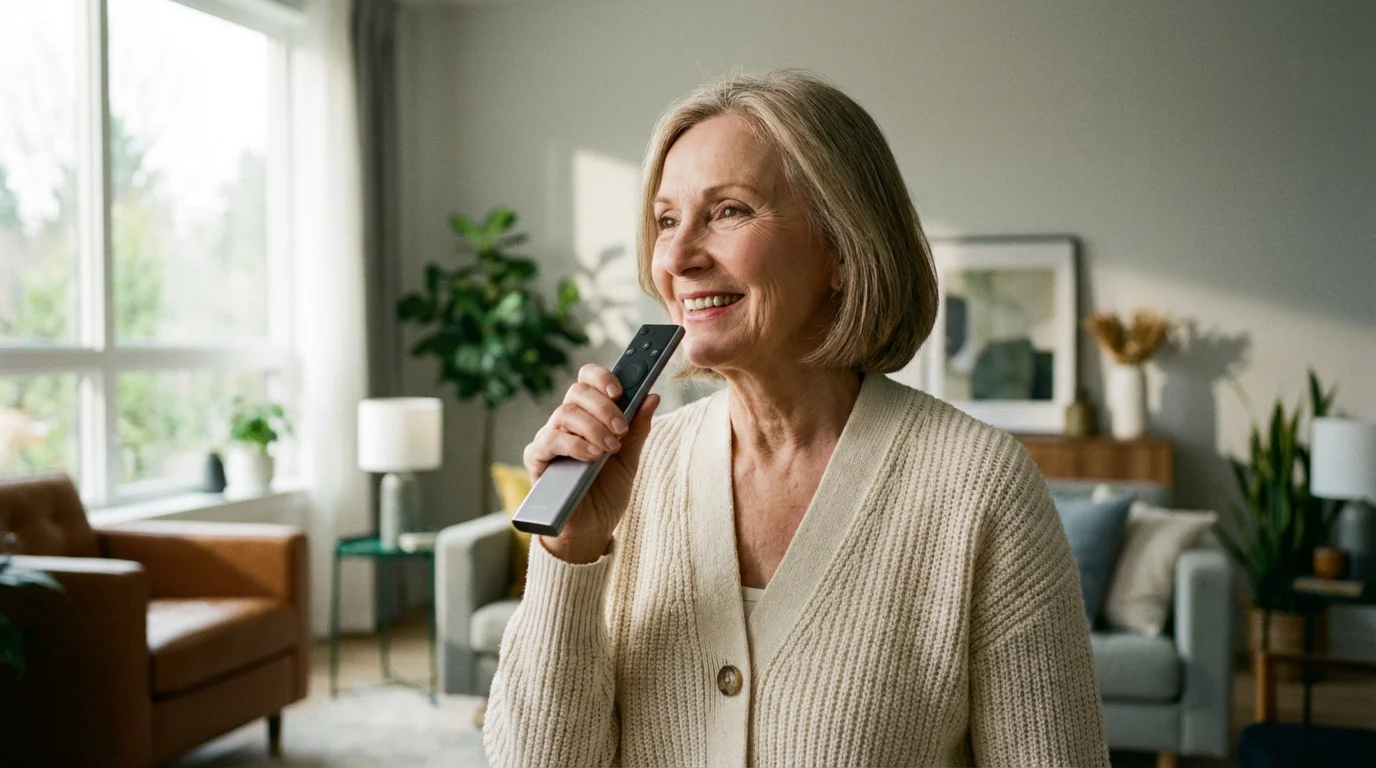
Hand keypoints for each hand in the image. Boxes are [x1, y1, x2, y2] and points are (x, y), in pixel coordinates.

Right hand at [522, 364, 660, 563]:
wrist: (592, 529)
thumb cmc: (607, 492)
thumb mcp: (629, 460)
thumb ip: (637, 429)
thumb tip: (652, 397)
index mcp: (589, 415)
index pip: (588, 381)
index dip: (601, 378)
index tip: (620, 391)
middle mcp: (566, 422)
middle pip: (576, 392)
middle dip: (603, 407)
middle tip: (621, 429)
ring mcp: (550, 439)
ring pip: (564, 413)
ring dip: (593, 427)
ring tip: (610, 448)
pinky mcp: (537, 459)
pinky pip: (550, 441)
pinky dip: (574, 444)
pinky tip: (592, 455)